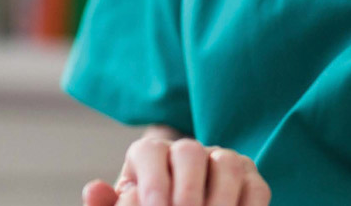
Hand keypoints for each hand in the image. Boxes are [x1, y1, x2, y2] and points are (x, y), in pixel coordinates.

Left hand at [82, 136, 269, 205]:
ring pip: (227, 165)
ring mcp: (222, 161)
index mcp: (149, 153)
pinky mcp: (250, 178)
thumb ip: (108, 203)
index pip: (150, 153)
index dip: (153, 181)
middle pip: (190, 152)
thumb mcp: (125, 205)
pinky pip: (256, 188)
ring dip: (220, 198)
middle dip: (187, 189)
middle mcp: (187, 150)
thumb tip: (93, 191)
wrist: (177, 203)